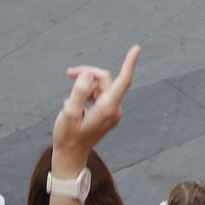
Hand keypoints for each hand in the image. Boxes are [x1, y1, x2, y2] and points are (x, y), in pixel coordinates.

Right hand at [51, 46, 139, 174]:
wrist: (70, 156)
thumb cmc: (67, 136)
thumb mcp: (69, 113)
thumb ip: (80, 92)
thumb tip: (89, 74)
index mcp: (107, 109)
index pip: (123, 81)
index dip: (129, 63)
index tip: (137, 48)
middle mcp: (114, 109)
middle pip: (105, 80)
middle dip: (88, 74)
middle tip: (69, 73)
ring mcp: (111, 112)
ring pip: (101, 86)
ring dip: (85, 84)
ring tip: (68, 95)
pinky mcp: (107, 114)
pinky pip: (99, 95)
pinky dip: (86, 93)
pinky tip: (73, 102)